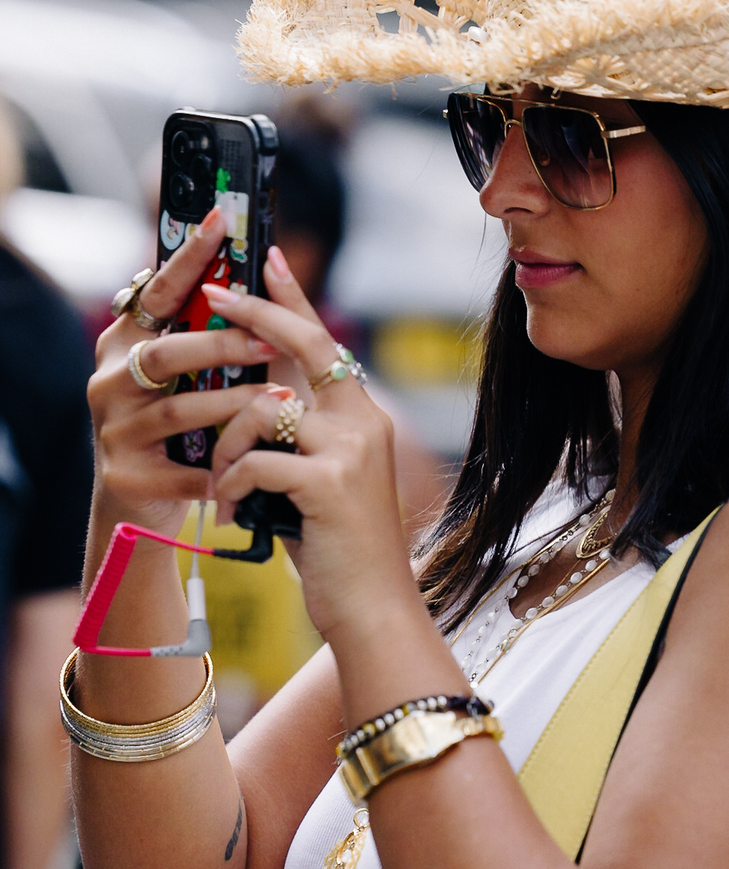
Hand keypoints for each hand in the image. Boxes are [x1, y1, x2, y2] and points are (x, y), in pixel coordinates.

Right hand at [89, 207, 278, 532]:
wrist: (141, 507)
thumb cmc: (177, 432)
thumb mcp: (188, 378)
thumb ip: (210, 333)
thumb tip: (267, 267)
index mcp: (125, 344)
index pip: (156, 293)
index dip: (187, 259)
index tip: (220, 221)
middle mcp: (109, 380)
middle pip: (165, 354)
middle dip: (222, 346)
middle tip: (272, 342)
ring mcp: (114, 430)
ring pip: (176, 410)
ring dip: (232, 405)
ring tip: (278, 405)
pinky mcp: (126, 476)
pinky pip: (180, 469)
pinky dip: (218, 466)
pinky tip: (250, 465)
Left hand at [205, 247, 410, 643]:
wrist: (374, 610)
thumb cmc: (338, 551)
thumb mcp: (316, 481)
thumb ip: (295, 438)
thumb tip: (253, 400)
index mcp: (361, 417)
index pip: (323, 341)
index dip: (292, 297)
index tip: (266, 258)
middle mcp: (363, 422)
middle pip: (303, 344)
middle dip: (253, 314)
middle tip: (213, 297)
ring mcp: (350, 451)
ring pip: (262, 408)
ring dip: (223, 444)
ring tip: (218, 484)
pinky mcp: (329, 484)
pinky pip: (255, 462)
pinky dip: (231, 486)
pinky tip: (230, 513)